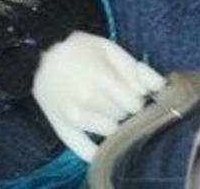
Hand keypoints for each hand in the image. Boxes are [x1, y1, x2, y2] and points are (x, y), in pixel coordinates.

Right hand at [32, 31, 165, 160]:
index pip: (134, 104)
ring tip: (103, 107)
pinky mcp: (62, 131)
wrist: (40, 53)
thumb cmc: (80, 49)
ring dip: (112, 122)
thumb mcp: (109, 48)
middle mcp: (86, 100)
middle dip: (124, 108)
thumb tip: (160, 87)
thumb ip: (134, 68)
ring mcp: (73, 118)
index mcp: (100, 77)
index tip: (130, 90)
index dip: (136, 97)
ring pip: (110, 133)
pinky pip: (86, 152)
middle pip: (123, 117)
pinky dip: (98, 150)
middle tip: (113, 95)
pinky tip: (101, 138)